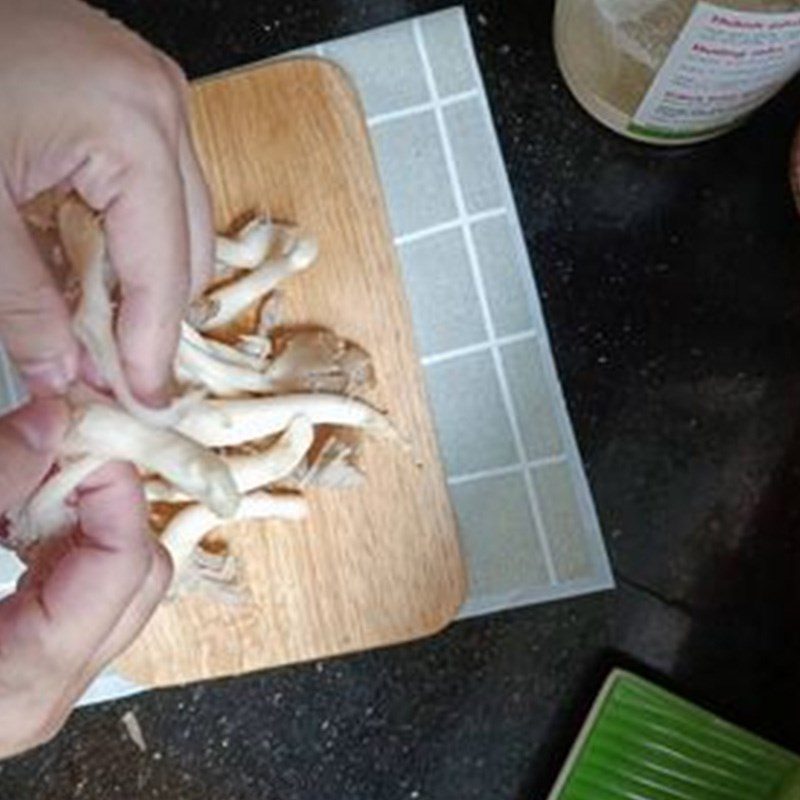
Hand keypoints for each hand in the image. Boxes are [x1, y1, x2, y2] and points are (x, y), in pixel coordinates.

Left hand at [0, 0, 213, 402]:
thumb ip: (19, 301)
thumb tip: (60, 371)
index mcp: (131, 126)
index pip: (162, 269)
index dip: (151, 348)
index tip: (145, 403)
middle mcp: (161, 105)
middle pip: (189, 250)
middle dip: (151, 318)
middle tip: (111, 373)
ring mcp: (154, 95)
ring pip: (180, 223)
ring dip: (139, 281)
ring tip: (90, 323)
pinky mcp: (135, 97)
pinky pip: (157, 190)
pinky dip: (126, 238)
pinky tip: (87, 265)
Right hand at [0, 398, 169, 757]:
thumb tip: (50, 423)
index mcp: (22, 683)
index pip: (127, 565)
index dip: (114, 487)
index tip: (79, 435)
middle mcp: (48, 694)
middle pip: (139, 573)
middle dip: (105, 501)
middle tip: (53, 451)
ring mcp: (43, 685)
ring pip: (118, 582)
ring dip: (84, 518)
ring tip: (28, 478)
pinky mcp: (29, 665)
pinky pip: (81, 594)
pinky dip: (61, 542)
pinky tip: (16, 515)